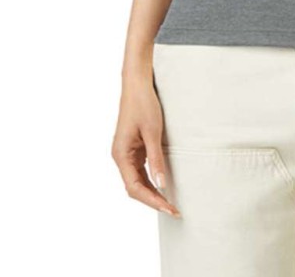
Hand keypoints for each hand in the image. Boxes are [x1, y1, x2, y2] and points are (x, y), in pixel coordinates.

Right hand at [111, 69, 181, 217]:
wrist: (137, 83)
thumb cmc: (143, 104)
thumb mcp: (153, 132)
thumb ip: (156, 160)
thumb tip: (162, 185)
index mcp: (120, 155)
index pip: (134, 188)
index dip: (152, 200)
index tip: (169, 208)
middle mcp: (120, 157)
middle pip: (135, 187)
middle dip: (153, 200)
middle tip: (174, 210)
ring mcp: (126, 152)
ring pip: (137, 180)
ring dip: (153, 191)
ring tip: (170, 202)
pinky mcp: (133, 147)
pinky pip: (140, 169)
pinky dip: (151, 179)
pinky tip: (163, 184)